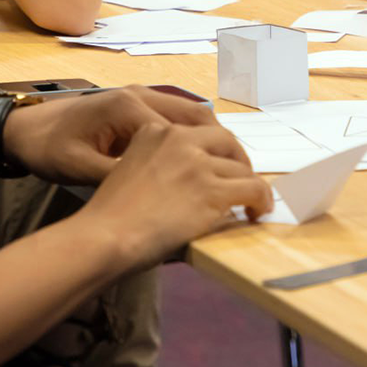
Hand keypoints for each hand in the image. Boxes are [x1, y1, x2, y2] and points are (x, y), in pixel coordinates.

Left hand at [2, 85, 218, 185]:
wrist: (25, 128)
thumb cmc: (50, 149)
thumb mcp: (81, 169)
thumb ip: (121, 177)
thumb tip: (162, 197)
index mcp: (129, 109)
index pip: (187, 130)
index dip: (213, 156)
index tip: (233, 180)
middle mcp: (140, 95)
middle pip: (197, 114)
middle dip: (224, 142)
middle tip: (243, 173)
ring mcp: (139, 96)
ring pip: (190, 112)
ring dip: (211, 136)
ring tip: (229, 168)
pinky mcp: (135, 104)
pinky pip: (175, 115)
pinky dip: (194, 133)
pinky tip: (200, 159)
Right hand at [77, 122, 272, 268]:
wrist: (105, 235)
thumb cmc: (108, 215)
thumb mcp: (126, 169)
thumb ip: (154, 162)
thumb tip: (180, 180)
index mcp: (154, 131)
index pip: (197, 130)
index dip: (212, 149)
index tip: (217, 164)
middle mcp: (177, 139)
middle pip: (225, 139)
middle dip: (237, 158)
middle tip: (241, 178)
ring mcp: (197, 162)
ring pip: (242, 166)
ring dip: (249, 183)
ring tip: (251, 201)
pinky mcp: (212, 189)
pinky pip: (254, 188)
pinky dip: (261, 199)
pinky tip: (258, 211)